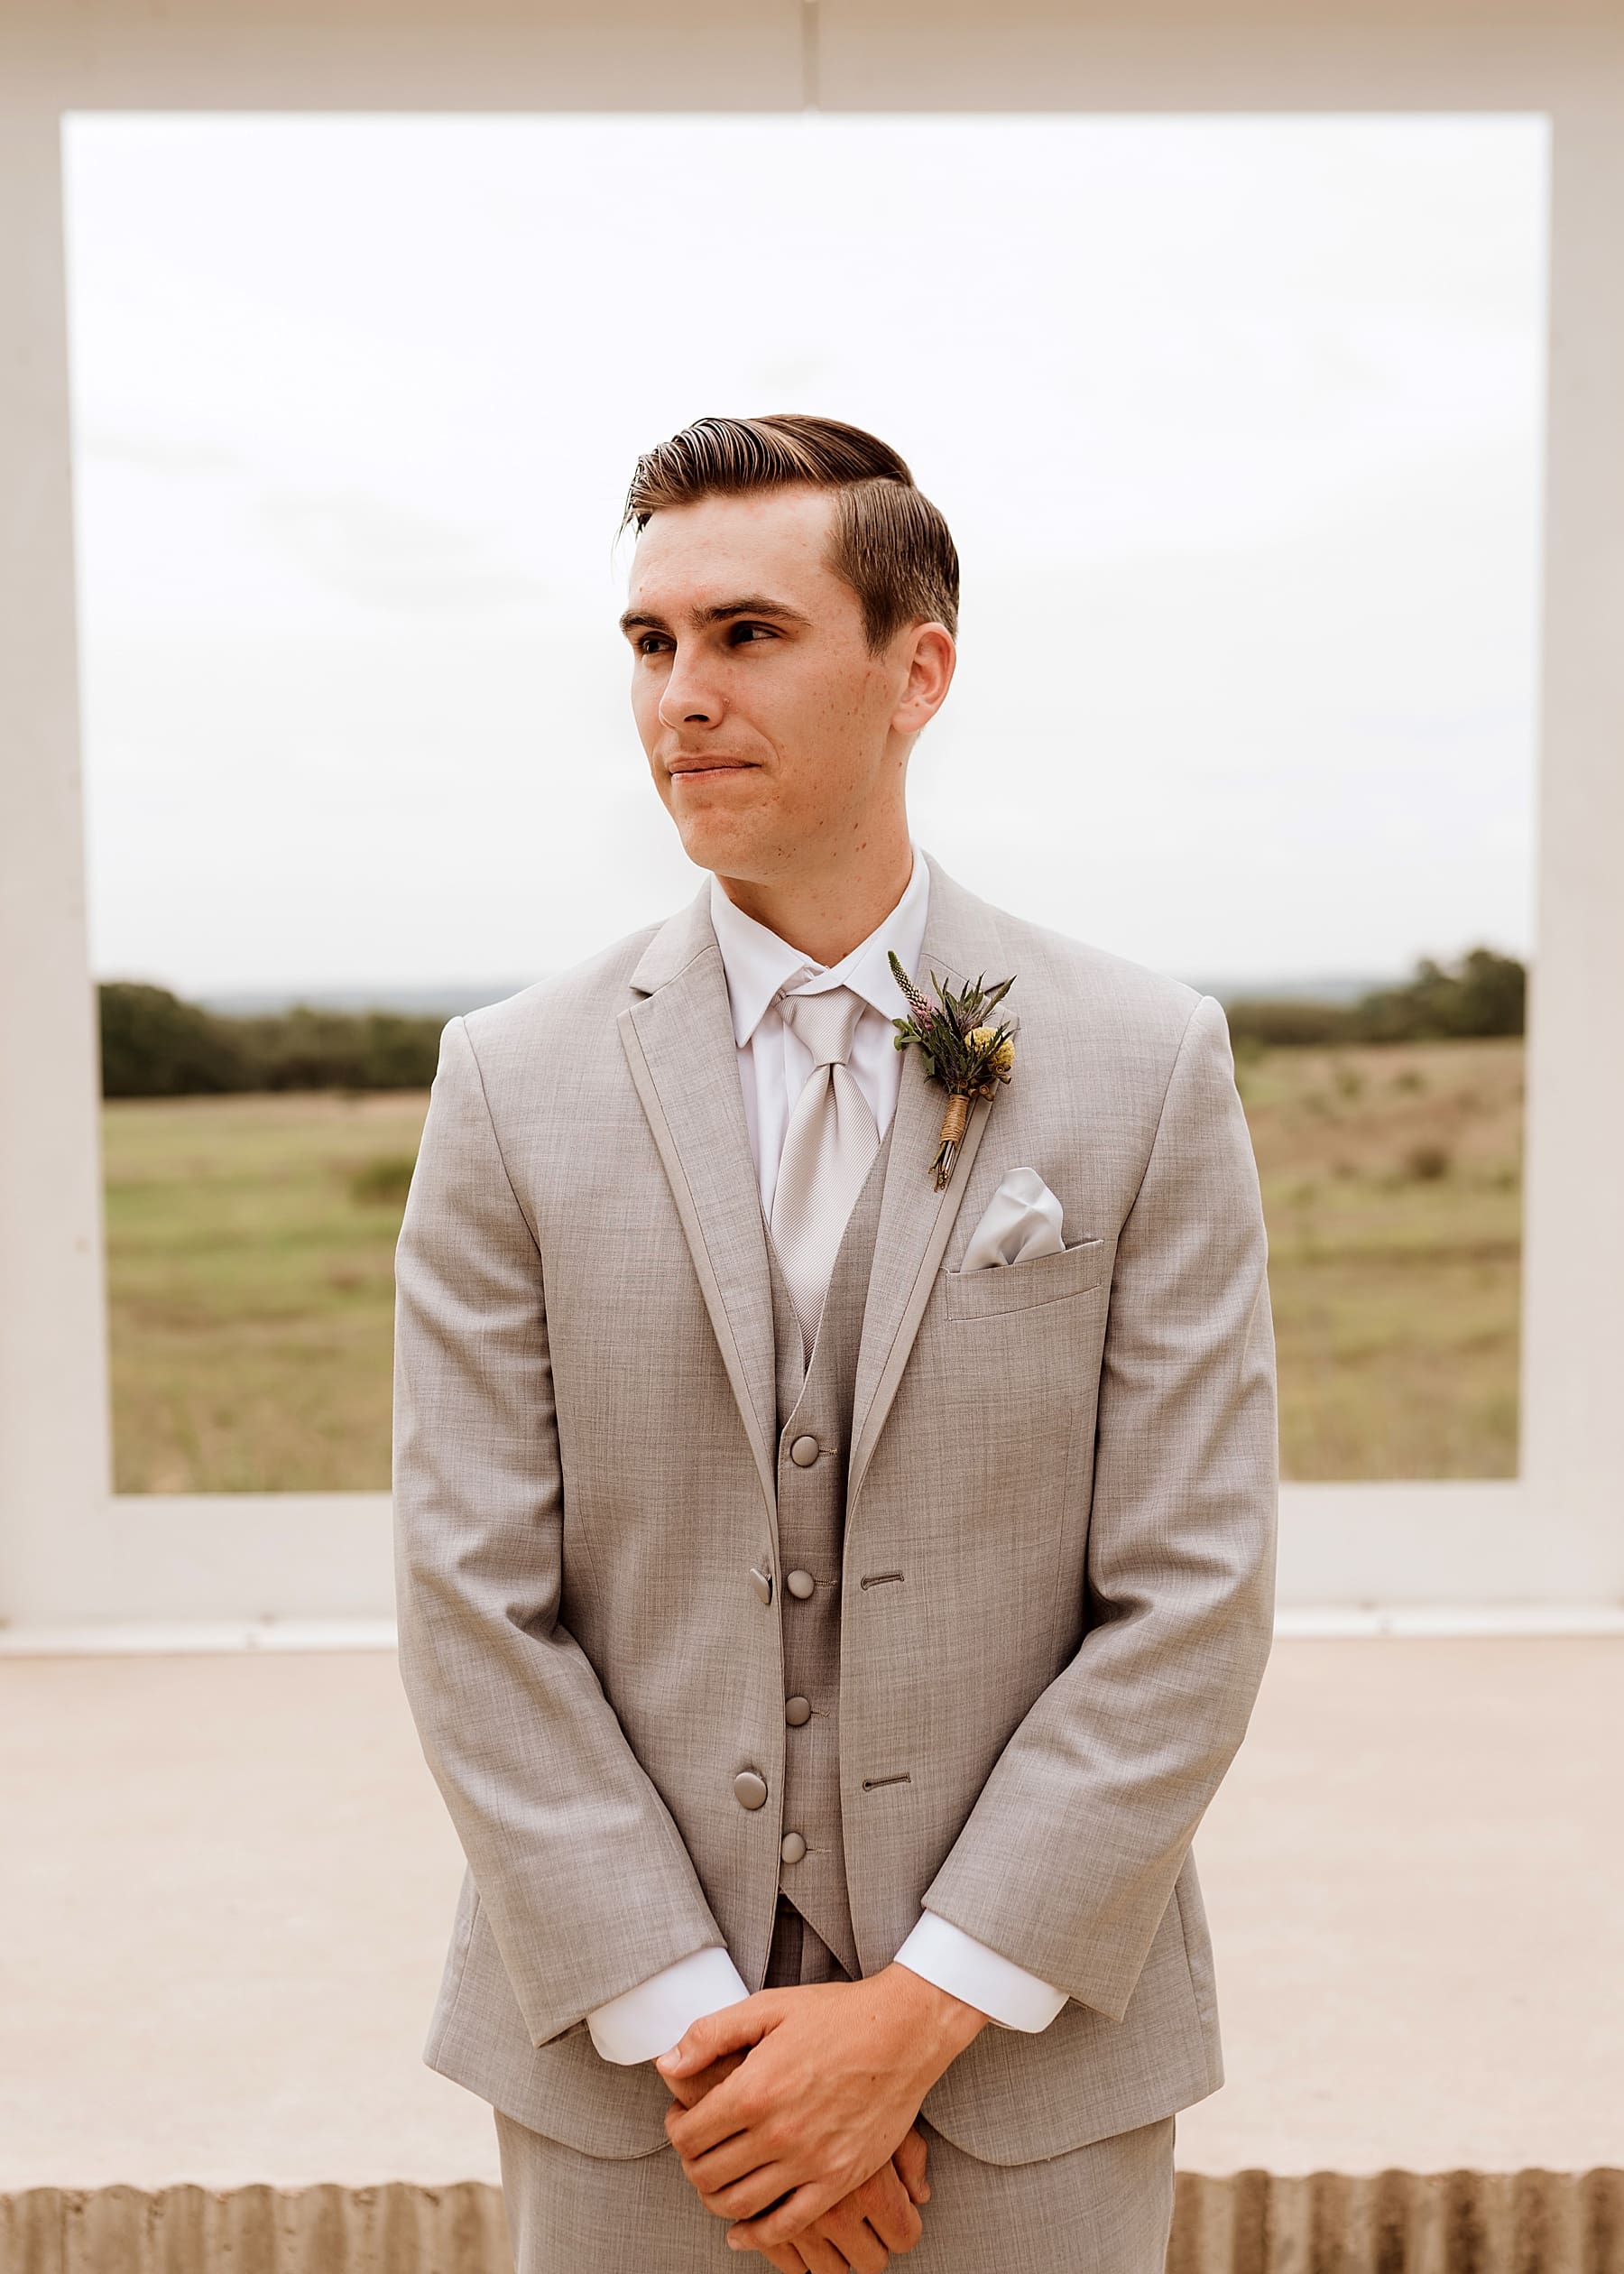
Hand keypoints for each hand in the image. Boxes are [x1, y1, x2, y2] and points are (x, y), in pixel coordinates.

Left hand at [658, 1966, 984, 2252]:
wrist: (903, 2032)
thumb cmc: (834, 2015)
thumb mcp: (768, 2008)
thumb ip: (710, 2034)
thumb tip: (666, 2065)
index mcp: (754, 2090)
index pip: (689, 2134)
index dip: (676, 2130)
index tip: (682, 2122)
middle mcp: (777, 2132)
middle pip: (708, 2174)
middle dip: (692, 2166)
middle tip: (697, 2153)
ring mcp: (809, 2162)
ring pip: (740, 2204)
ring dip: (716, 2201)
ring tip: (716, 2183)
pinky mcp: (838, 2179)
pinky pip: (787, 2225)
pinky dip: (757, 2236)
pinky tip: (743, 2231)